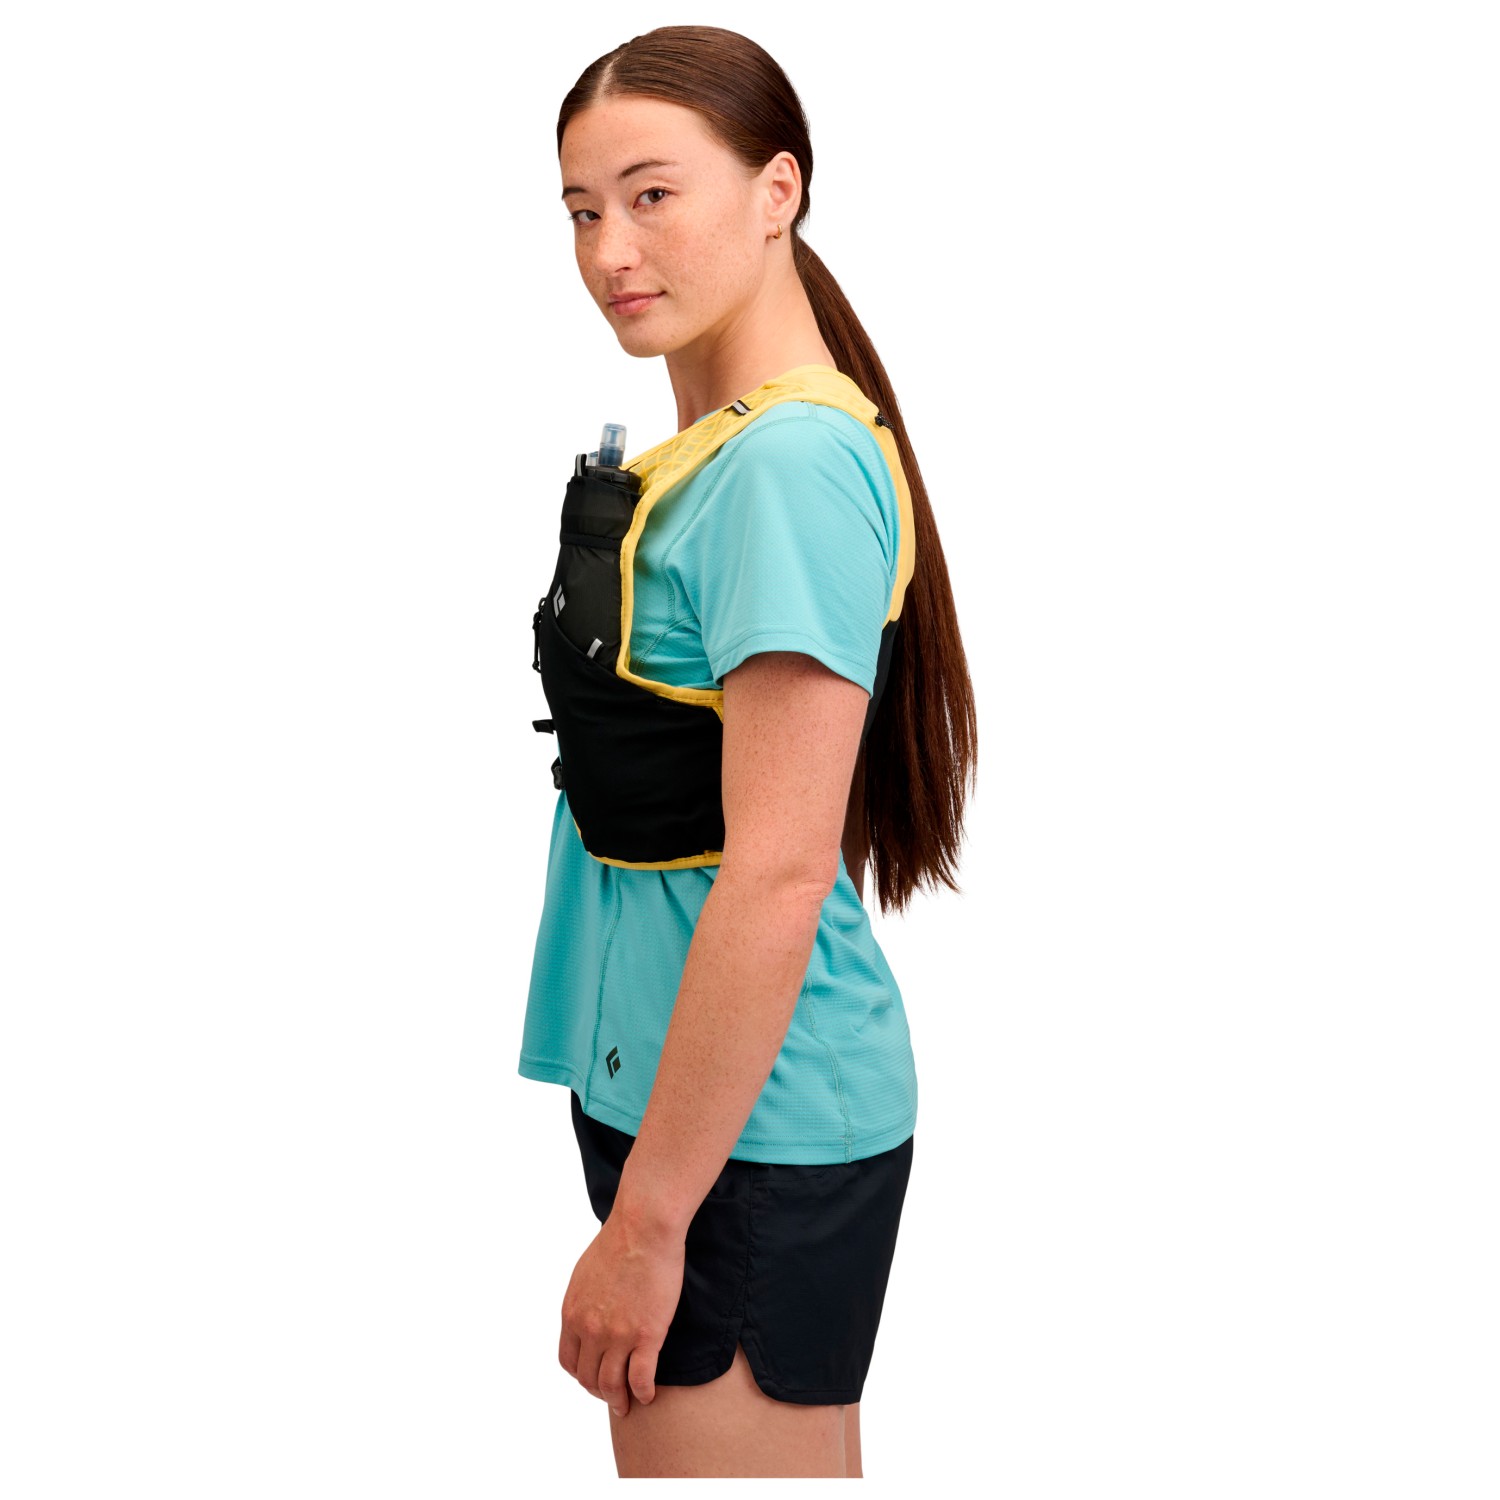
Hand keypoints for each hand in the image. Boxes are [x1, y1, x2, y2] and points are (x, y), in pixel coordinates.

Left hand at [558, 1211, 684, 1416]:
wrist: (643, 1228)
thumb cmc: (619, 1241)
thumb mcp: (585, 1274)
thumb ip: (584, 1301)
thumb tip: (587, 1314)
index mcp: (572, 1314)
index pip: (569, 1361)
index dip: (581, 1375)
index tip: (594, 1377)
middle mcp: (590, 1329)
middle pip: (589, 1378)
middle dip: (600, 1391)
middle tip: (613, 1396)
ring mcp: (618, 1335)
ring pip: (612, 1385)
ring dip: (619, 1400)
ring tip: (628, 1404)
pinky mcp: (646, 1335)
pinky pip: (640, 1379)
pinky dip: (643, 1393)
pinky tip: (647, 1396)